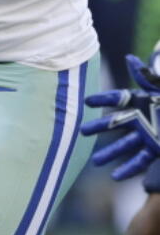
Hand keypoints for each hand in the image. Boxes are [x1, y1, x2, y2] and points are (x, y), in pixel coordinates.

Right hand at [81, 49, 159, 180]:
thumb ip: (147, 76)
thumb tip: (130, 59)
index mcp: (142, 102)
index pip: (117, 99)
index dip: (103, 100)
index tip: (88, 102)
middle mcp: (141, 119)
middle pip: (115, 123)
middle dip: (98, 128)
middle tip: (82, 131)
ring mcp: (148, 135)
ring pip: (124, 145)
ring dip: (110, 154)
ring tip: (95, 162)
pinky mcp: (155, 149)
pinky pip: (141, 160)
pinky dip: (128, 169)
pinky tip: (116, 176)